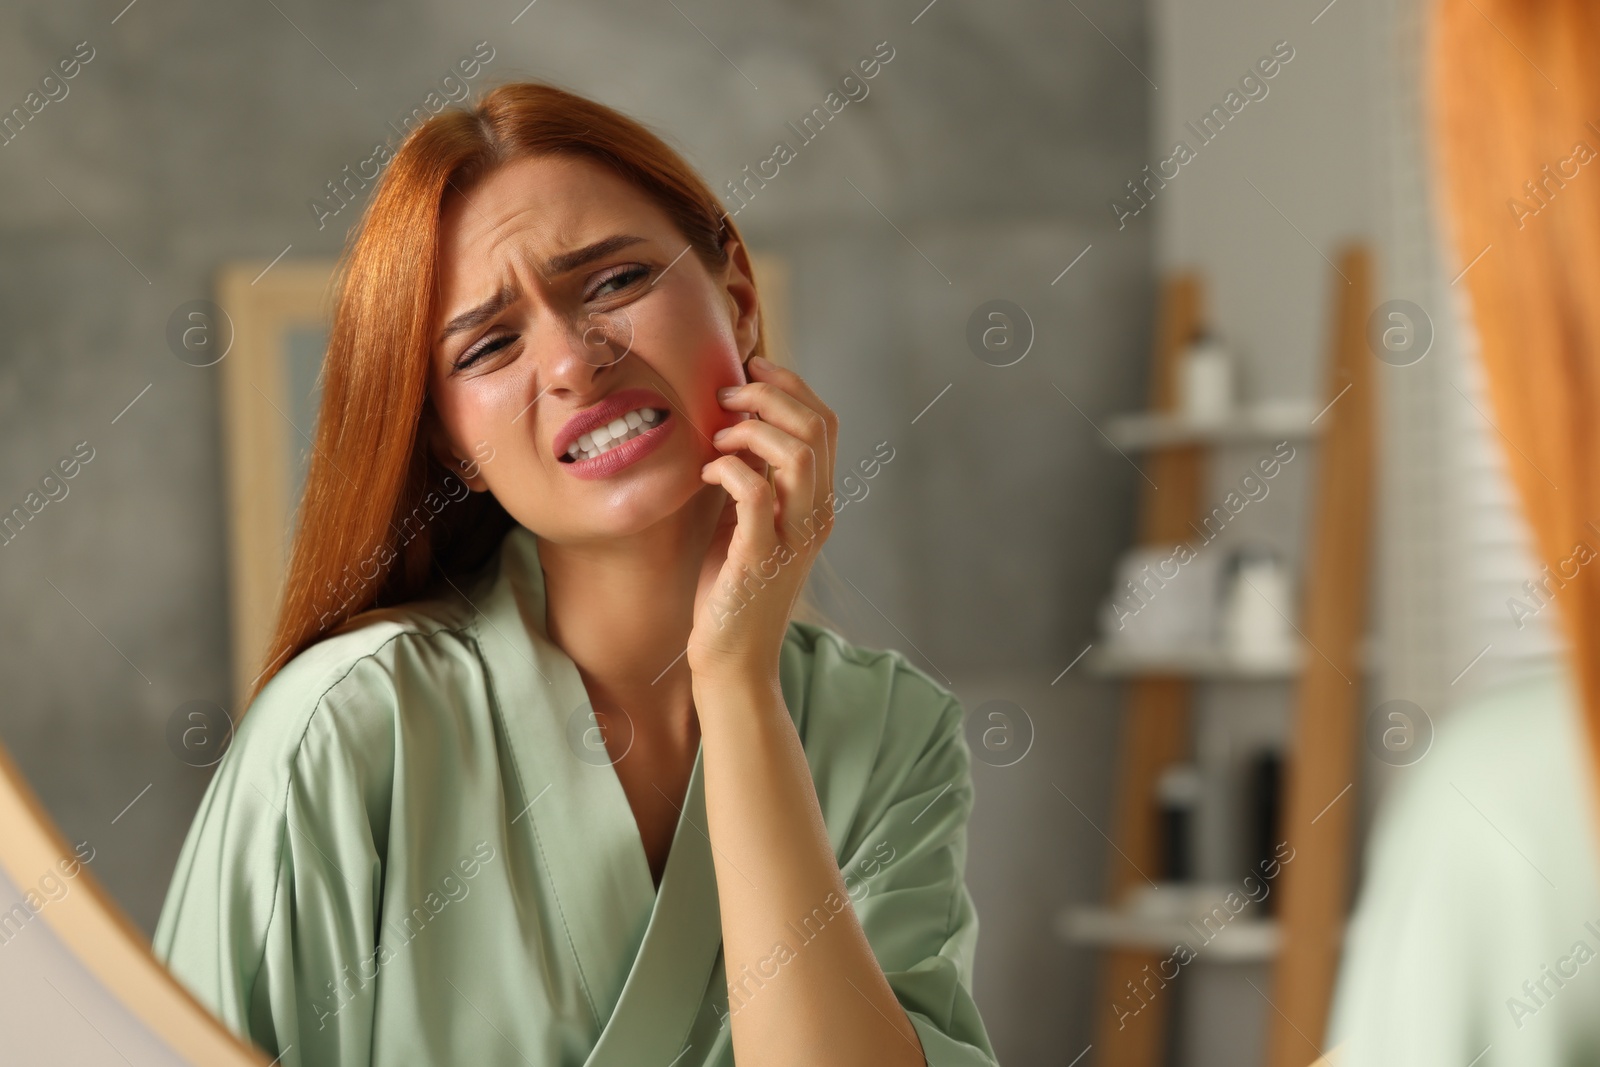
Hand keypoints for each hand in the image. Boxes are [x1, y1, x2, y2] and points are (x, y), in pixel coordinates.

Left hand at [688, 355, 838, 689]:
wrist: (731, 659)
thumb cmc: (730, 588)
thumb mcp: (744, 521)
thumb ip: (749, 477)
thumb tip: (726, 424)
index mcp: (817, 502)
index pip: (826, 423)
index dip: (792, 385)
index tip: (752, 367)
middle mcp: (815, 516)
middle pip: (817, 428)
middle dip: (769, 395)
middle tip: (727, 394)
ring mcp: (792, 537)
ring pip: (799, 456)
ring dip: (753, 430)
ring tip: (719, 435)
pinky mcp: (760, 558)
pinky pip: (754, 494)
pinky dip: (729, 469)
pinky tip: (706, 473)